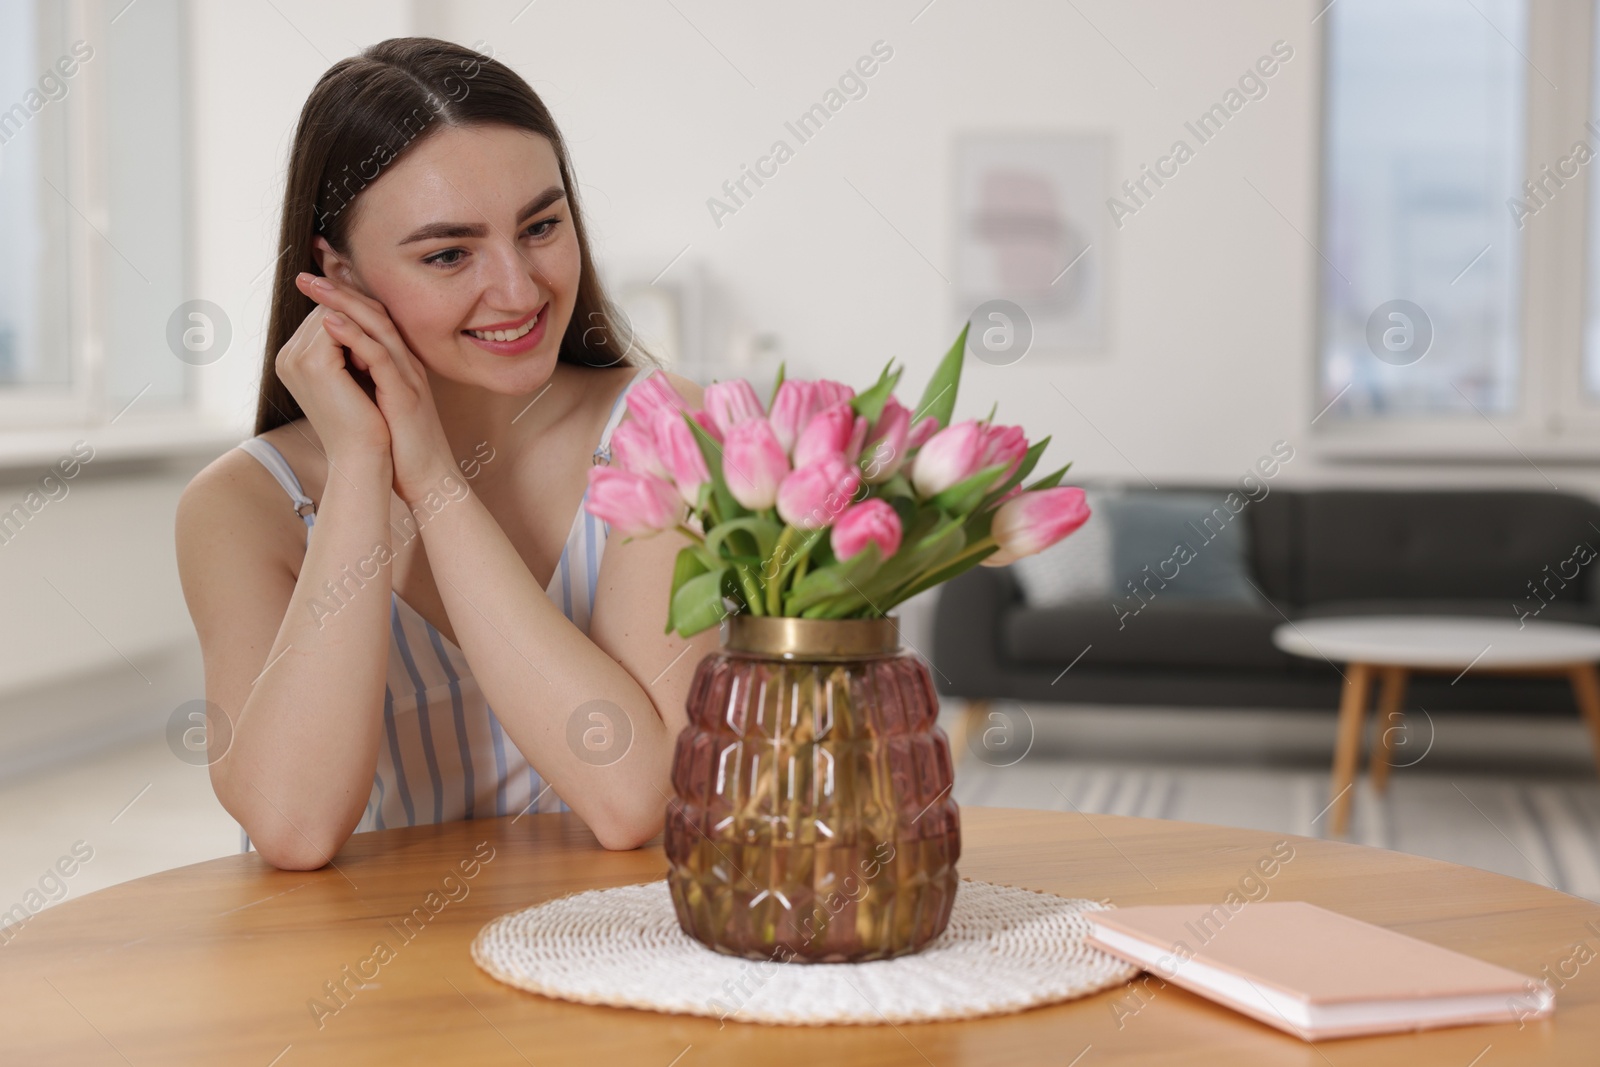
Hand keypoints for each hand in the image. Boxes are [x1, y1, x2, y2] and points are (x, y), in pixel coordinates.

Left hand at [292, 272, 457, 503]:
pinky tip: (331, 322)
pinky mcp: (404, 395)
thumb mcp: (378, 405)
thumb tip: (335, 367)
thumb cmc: (400, 448)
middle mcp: (406, 363)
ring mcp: (408, 377)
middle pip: (375, 313)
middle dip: (339, 289)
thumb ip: (363, 381)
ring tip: (314, 285)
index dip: (345, 296)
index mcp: (399, 365)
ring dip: (344, 302)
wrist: (426, 479)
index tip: (315, 282)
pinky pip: (380, 357)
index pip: (372, 319)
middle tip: (306, 274)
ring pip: (378, 327)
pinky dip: (355, 336)